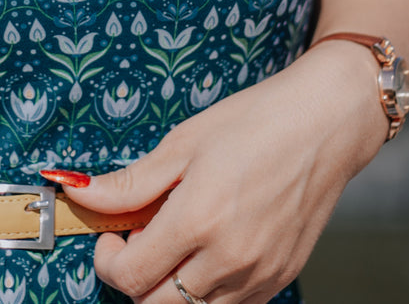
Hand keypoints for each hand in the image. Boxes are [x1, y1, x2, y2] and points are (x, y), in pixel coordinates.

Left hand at [54, 41, 388, 303]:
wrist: (328, 123)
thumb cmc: (258, 122)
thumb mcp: (184, 142)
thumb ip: (131, 182)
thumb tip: (80, 194)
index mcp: (199, 221)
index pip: (129, 277)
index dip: (109, 259)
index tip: (114, 232)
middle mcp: (229, 258)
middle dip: (135, 280)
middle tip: (140, 239)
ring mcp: (259, 274)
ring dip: (171, 289)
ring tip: (177, 243)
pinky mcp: (281, 277)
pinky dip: (208, 290)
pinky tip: (209, 250)